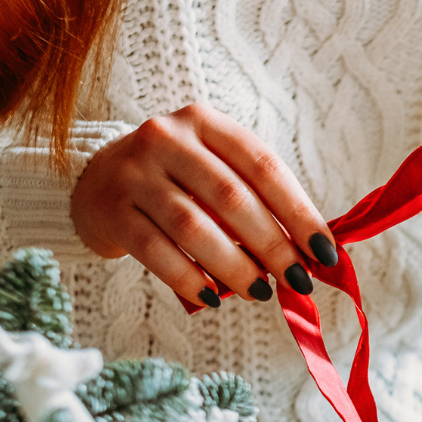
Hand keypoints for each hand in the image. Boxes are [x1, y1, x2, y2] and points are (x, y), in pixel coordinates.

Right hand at [70, 103, 338, 306]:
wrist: (96, 181)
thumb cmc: (177, 181)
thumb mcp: (216, 172)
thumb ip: (258, 201)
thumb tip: (311, 253)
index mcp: (205, 123)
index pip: (263, 166)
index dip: (300, 212)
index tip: (325, 252)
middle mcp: (166, 138)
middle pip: (232, 198)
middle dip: (272, 245)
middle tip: (296, 280)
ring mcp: (133, 172)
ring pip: (194, 227)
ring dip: (234, 266)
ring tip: (259, 291)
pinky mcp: (110, 209)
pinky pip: (156, 251)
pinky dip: (188, 278)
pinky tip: (212, 297)